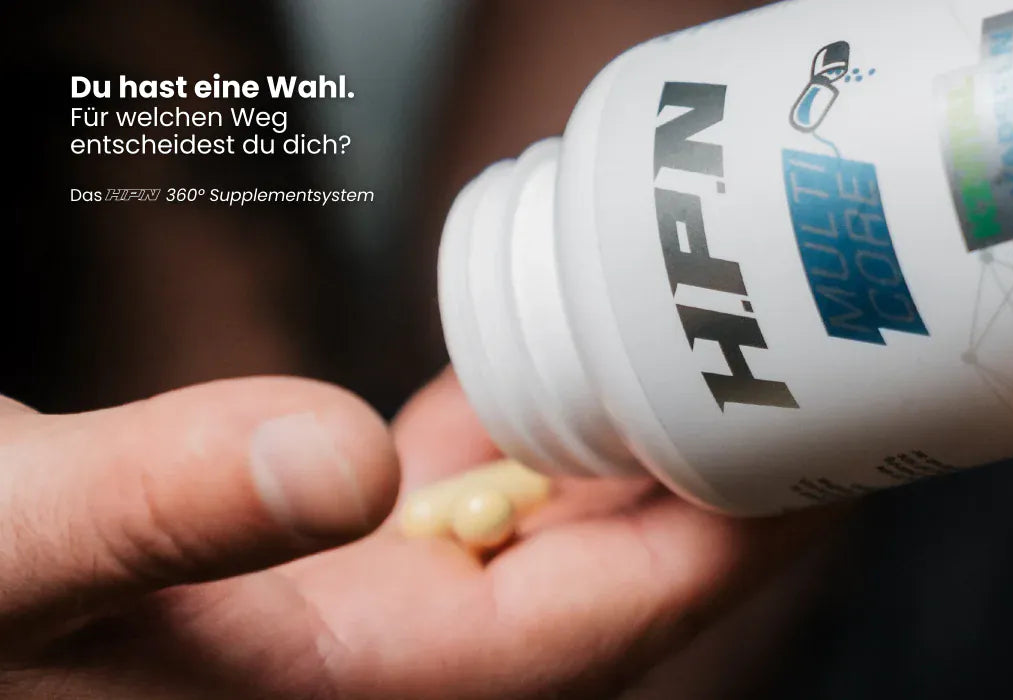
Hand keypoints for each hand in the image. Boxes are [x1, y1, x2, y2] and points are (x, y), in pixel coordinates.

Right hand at [0, 371, 835, 698]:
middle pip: (595, 588)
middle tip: (806, 403)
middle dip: (708, 505)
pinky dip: (524, 446)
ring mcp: (353, 606)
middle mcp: (371, 657)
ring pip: (538, 541)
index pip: (581, 630)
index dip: (712, 554)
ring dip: (627, 464)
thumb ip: (161, 505)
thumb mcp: (15, 540)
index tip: (811, 472)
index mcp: (337, 681)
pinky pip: (463, 508)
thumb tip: (337, 461)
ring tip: (716, 378)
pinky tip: (557, 383)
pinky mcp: (321, 557)